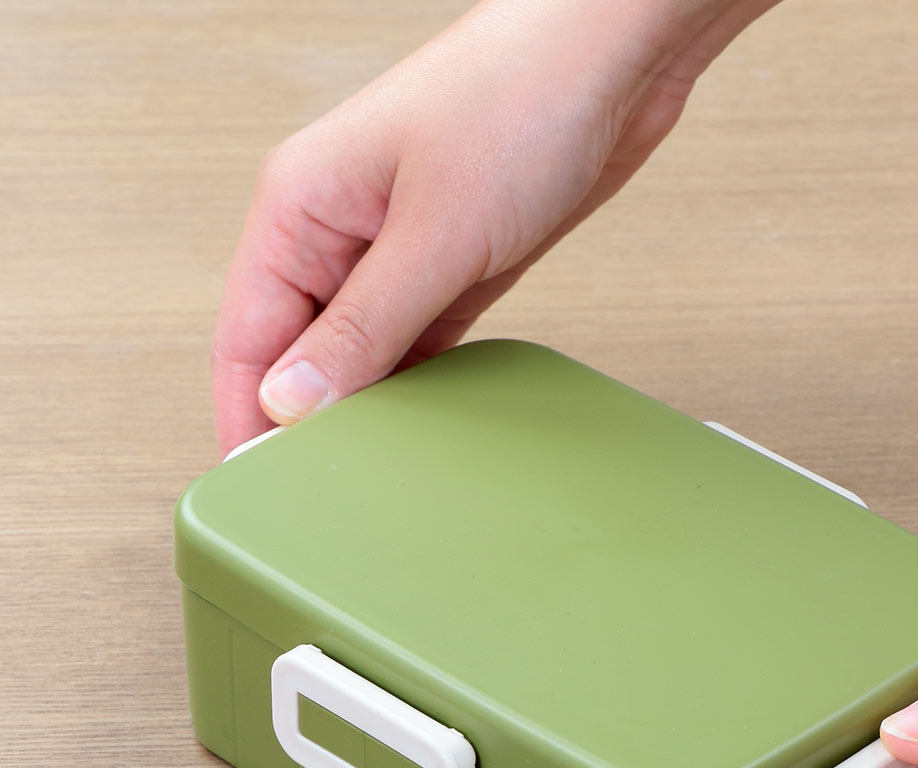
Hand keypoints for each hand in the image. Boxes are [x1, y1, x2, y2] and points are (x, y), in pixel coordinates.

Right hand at [211, 0, 776, 455]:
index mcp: (299, 208)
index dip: (246, 417)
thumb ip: (361, 329)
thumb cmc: (516, 102)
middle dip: (309, 421)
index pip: (247, 337)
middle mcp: (339, 232)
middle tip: (327, 493)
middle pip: (300, 352)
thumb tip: (291, 400)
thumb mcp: (430, 236)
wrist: (612, 65)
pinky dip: (419, 384)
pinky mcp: (454, 266)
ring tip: (377, 471)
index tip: (259, 485)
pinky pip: (418, 344)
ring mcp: (399, 251)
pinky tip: (424, 426)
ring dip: (369, 408)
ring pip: (362, 354)